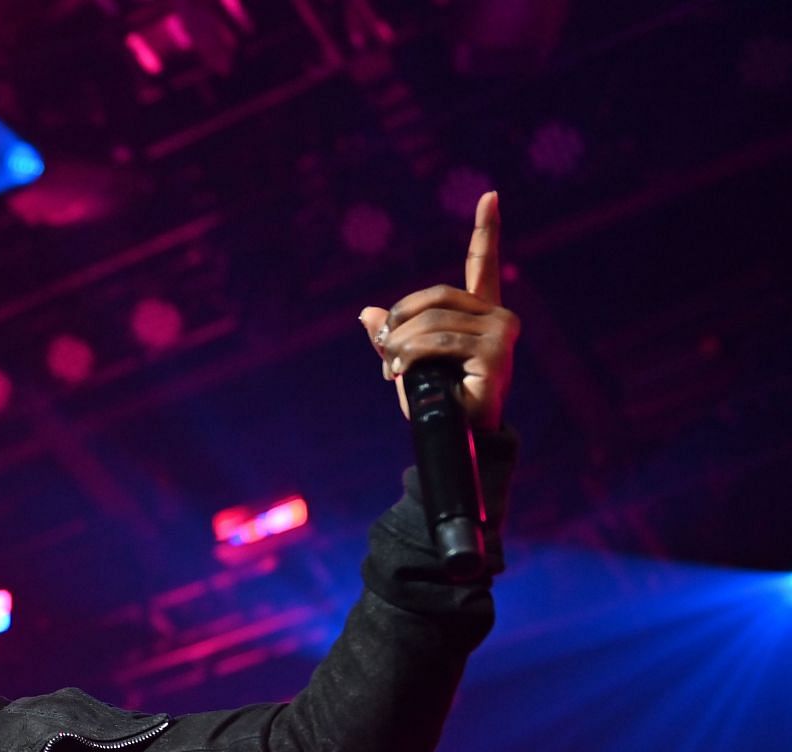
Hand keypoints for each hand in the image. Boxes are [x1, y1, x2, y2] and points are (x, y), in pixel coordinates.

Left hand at [358, 190, 519, 430]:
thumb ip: (393, 334)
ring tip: (391, 367)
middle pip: (435, 298)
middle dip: (400, 321)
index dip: (486, 230)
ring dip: (398, 345)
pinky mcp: (493, 356)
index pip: (483, 265)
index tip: (490, 195)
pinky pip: (434, 343)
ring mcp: (501, 335)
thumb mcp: (407, 361)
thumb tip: (365, 313)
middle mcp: (499, 318)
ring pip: (430, 323)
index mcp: (481, 313)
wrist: (453, 440)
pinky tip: (401, 372)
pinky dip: (407, 356)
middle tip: (384, 349)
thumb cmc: (434, 401)